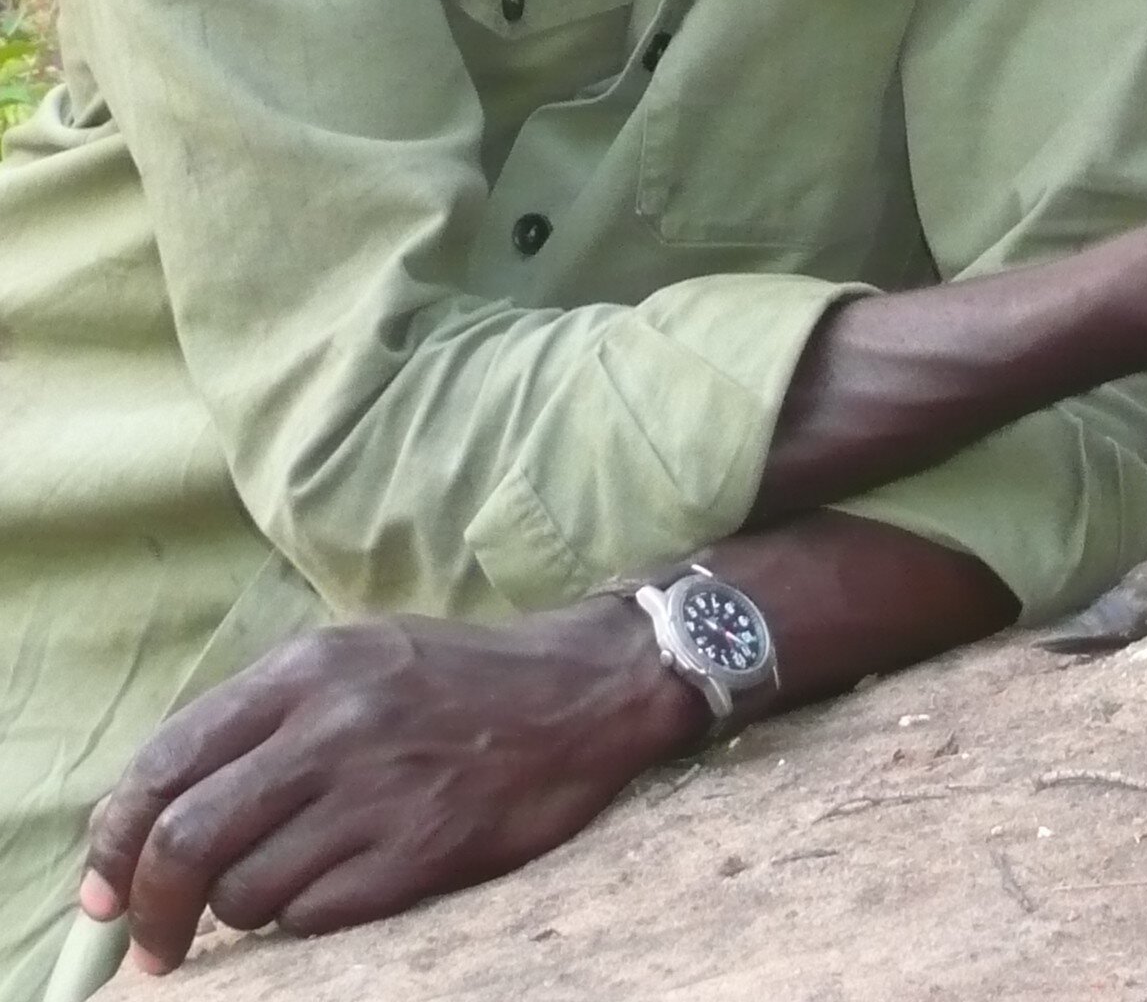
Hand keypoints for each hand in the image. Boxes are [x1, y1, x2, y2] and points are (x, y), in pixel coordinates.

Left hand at [79, 598, 697, 972]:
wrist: (585, 690)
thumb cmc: (456, 680)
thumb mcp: (353, 659)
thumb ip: (258, 722)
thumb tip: (152, 819)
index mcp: (305, 669)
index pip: (164, 767)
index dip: (115, 841)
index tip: (106, 889)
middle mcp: (333, 726)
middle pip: (186, 842)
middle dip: (151, 910)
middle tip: (155, 943)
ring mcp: (379, 790)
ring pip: (245, 890)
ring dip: (244, 908)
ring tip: (283, 885)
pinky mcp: (422, 849)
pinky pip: (315, 914)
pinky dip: (309, 914)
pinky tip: (343, 883)